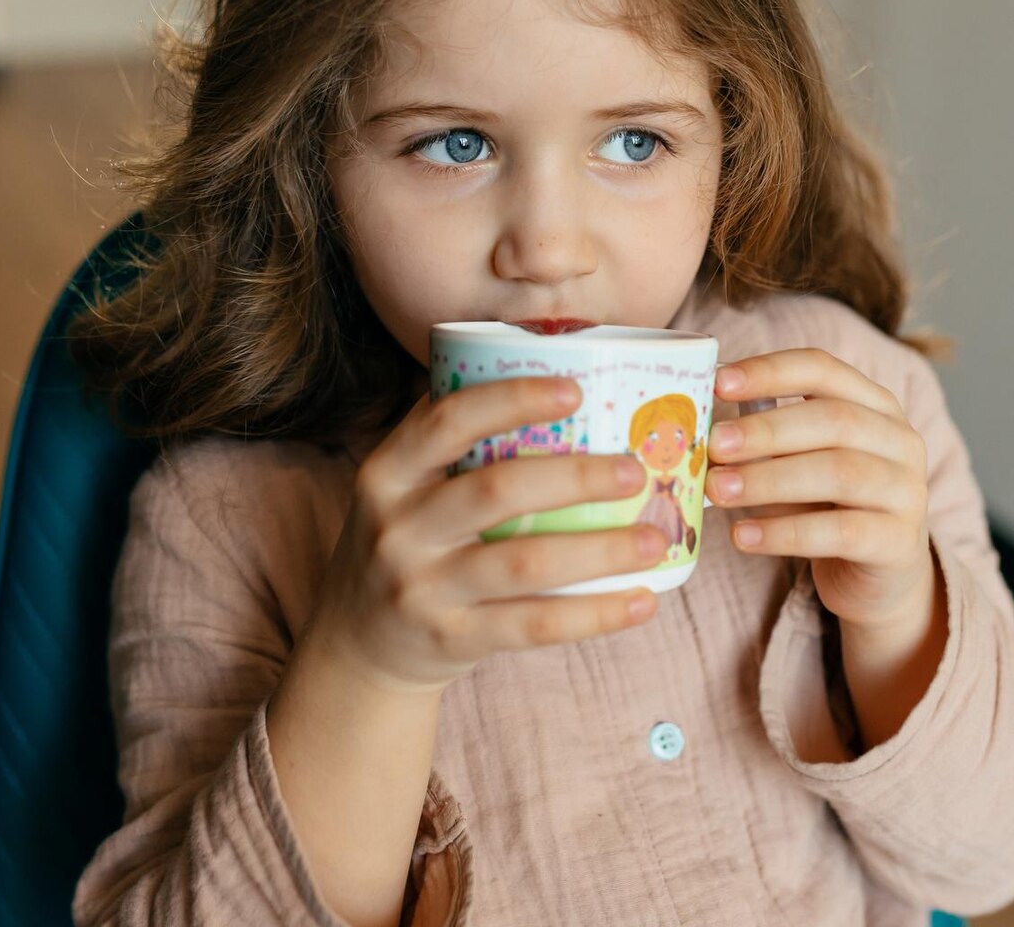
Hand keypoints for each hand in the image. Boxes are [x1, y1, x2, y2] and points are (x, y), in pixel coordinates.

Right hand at [308, 376, 666, 694]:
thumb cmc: (407, 545)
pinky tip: (642, 602)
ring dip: (600, 550)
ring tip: (656, 539)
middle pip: (496, 490)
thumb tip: (546, 366)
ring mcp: (422, 588)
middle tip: (636, 470)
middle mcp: (398, 527)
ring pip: (524, 563)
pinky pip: (534, 624)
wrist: (357, 647)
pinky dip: (595, 614)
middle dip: (575, 477)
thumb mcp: (401, 487)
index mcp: (388, 472)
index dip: (513, 399)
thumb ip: (451, 439)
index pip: (447, 421)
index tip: (576, 390)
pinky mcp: (451, 639)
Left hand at [705, 348, 934, 630]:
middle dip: (766, 430)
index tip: (718, 383)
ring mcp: (907, 491)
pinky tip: (742, 535)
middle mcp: (899, 439)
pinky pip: (840, 532)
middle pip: (834, 420)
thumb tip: (698, 426)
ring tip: (716, 490)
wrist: (880, 576)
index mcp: (874, 404)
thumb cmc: (829, 506)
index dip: (770, 372)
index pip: (823, 369)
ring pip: (839, 473)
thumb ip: (763, 441)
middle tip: (713, 444)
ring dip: (769, 479)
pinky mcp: (899, 542)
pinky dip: (784, 532)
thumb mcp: (799, 462)